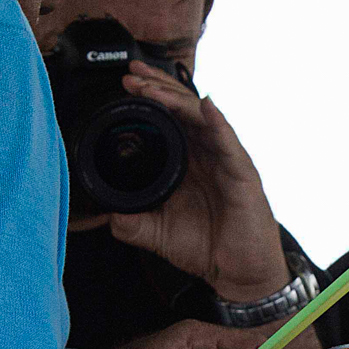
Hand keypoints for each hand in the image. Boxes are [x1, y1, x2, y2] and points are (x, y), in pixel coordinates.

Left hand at [107, 67, 288, 301]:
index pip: (169, 117)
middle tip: (131, 75)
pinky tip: (206, 107)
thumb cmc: (206, 247)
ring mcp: (227, 160)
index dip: (150, 97)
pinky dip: (218, 122)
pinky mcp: (243, 175)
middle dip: (157, 87)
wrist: (238, 273)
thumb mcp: (158, 234)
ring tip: (152, 88)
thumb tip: (105, 215)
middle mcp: (208, 153)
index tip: (125, 83)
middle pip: (183, 108)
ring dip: (177, 99)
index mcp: (189, 160)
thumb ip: (132, 223)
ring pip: (202, 118)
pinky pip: (230, 143)